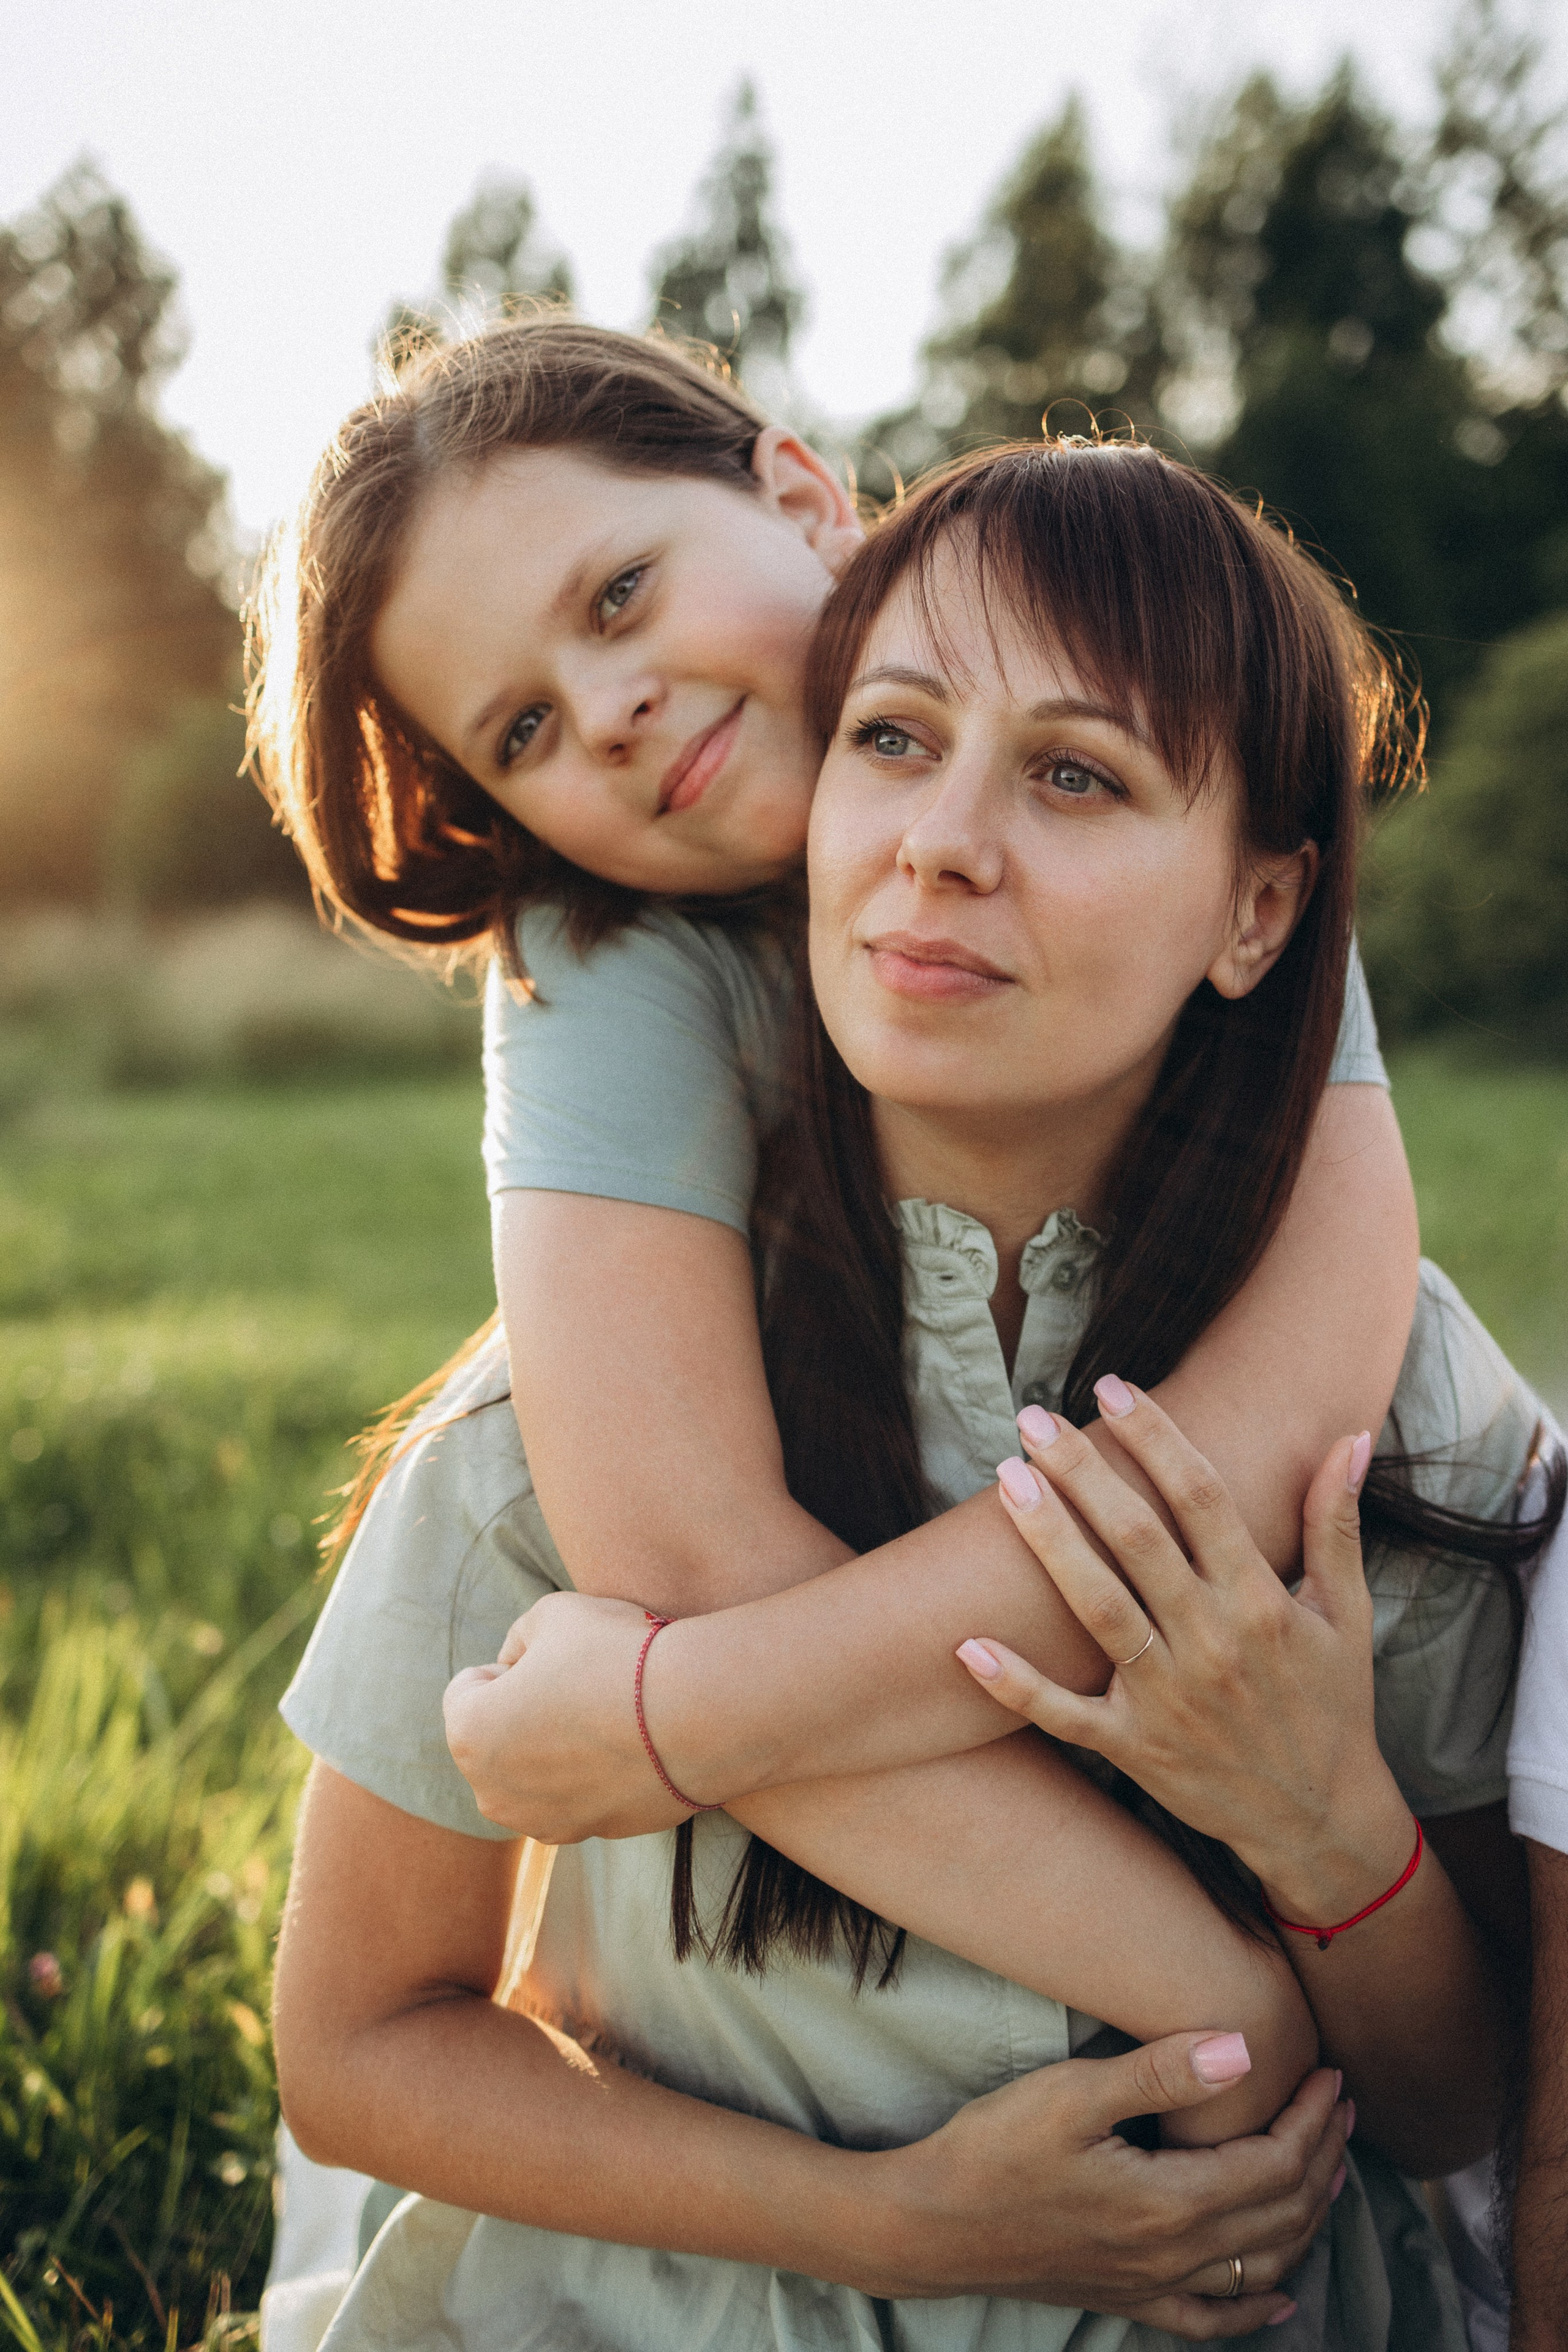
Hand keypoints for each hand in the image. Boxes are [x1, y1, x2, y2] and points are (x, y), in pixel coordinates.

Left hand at [444, 1590, 688, 1841]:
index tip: (557, 1658)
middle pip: (496, 1736)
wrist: (697, 1715)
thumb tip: (516, 1665)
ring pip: (535, 1771)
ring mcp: (542, 1822)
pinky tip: (631, 1746)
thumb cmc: (616, 1655)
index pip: (468, 1687)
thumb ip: (518, 1637)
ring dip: (555, 1747)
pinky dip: (592, 1773)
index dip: (512, 1663)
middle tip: (582, 1685)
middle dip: (524, 1712)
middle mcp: (493, 1793)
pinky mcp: (590, 1835)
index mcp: (468, 1735)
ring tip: (609, 1715)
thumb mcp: (553, 1614)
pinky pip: (577, 1794)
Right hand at [868, 2030, 1347, 2333]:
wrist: (931, 2226)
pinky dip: (1254, 2311)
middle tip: (1340, 2107)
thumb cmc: (994, 2150)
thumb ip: (1159, 2074)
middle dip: (1322, 2158)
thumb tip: (1241, 2050)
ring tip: (1327, 2171)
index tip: (1330, 2074)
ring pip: (1261, 2265)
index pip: (1274, 2163)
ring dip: (1306, 2219)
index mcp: (1169, 2203)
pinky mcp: (1126, 2298)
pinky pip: (1210, 2320)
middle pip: (1281, 2214)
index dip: (1311, 2119)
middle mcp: (1173, 2255)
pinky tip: (1279, 2301)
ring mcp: (1152, 2285)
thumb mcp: (1071, 2094)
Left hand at [961, 1385, 1416, 1922]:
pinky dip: (1015, 1683)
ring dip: (1049, 1542)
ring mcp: (1169, 1699)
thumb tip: (1349, 1439)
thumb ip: (1337, 1525)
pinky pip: (1064, 1714)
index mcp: (1261, 1601)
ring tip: (1005, 1480)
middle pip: (1137, 1541)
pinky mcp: (1136, 1749)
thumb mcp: (1348, 1616)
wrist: (1321, 1821)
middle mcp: (1213, 1644)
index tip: (1112, 1387)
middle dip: (1083, 1473)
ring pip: (1097, 1608)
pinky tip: (965, 1643)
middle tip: (1032, 1417)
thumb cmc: (1332, 1705)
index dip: (1156, 1437)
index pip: (1202, 1499)